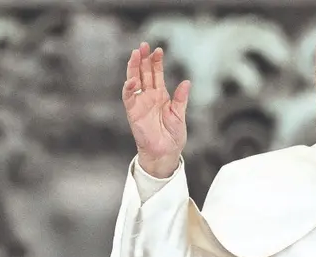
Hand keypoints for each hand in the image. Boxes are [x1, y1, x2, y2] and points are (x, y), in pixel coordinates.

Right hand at [122, 42, 189, 177]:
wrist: (165, 153)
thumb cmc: (173, 137)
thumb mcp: (180, 116)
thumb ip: (181, 99)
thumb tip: (186, 82)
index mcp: (161, 96)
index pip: (156, 74)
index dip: (156, 62)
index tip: (158, 50)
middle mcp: (149, 97)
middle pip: (144, 73)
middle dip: (143, 59)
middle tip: (144, 45)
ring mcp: (140, 104)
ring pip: (134, 81)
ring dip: (133, 68)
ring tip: (135, 54)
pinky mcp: (133, 113)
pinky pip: (129, 98)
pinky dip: (129, 88)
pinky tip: (132, 79)